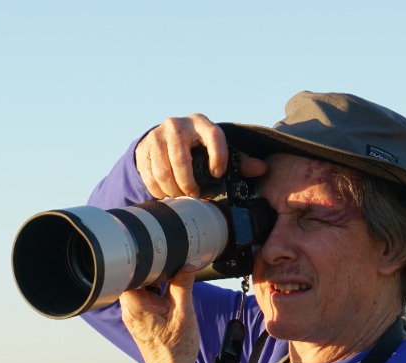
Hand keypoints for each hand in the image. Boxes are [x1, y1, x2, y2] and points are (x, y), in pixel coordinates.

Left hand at [119, 268, 199, 362]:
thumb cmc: (175, 351)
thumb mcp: (184, 314)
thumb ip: (184, 286)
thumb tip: (187, 265)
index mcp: (135, 306)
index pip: (130, 273)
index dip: (143, 261)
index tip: (159, 256)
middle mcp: (130, 310)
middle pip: (136, 279)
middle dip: (154, 271)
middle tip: (171, 268)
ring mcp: (135, 315)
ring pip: (142, 288)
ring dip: (157, 283)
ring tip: (173, 283)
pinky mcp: (142, 320)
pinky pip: (146, 299)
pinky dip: (158, 294)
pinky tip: (171, 297)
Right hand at [136, 114, 266, 199]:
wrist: (165, 138)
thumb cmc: (198, 147)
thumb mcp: (216, 150)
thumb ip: (239, 160)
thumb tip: (261, 168)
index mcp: (201, 123)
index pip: (214, 136)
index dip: (218, 156)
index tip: (218, 174)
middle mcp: (177, 125)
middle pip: (181, 159)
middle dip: (188, 184)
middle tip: (195, 195)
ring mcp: (157, 135)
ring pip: (163, 170)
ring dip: (173, 190)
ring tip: (181, 197)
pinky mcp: (143, 148)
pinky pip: (149, 175)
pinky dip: (158, 190)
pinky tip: (167, 194)